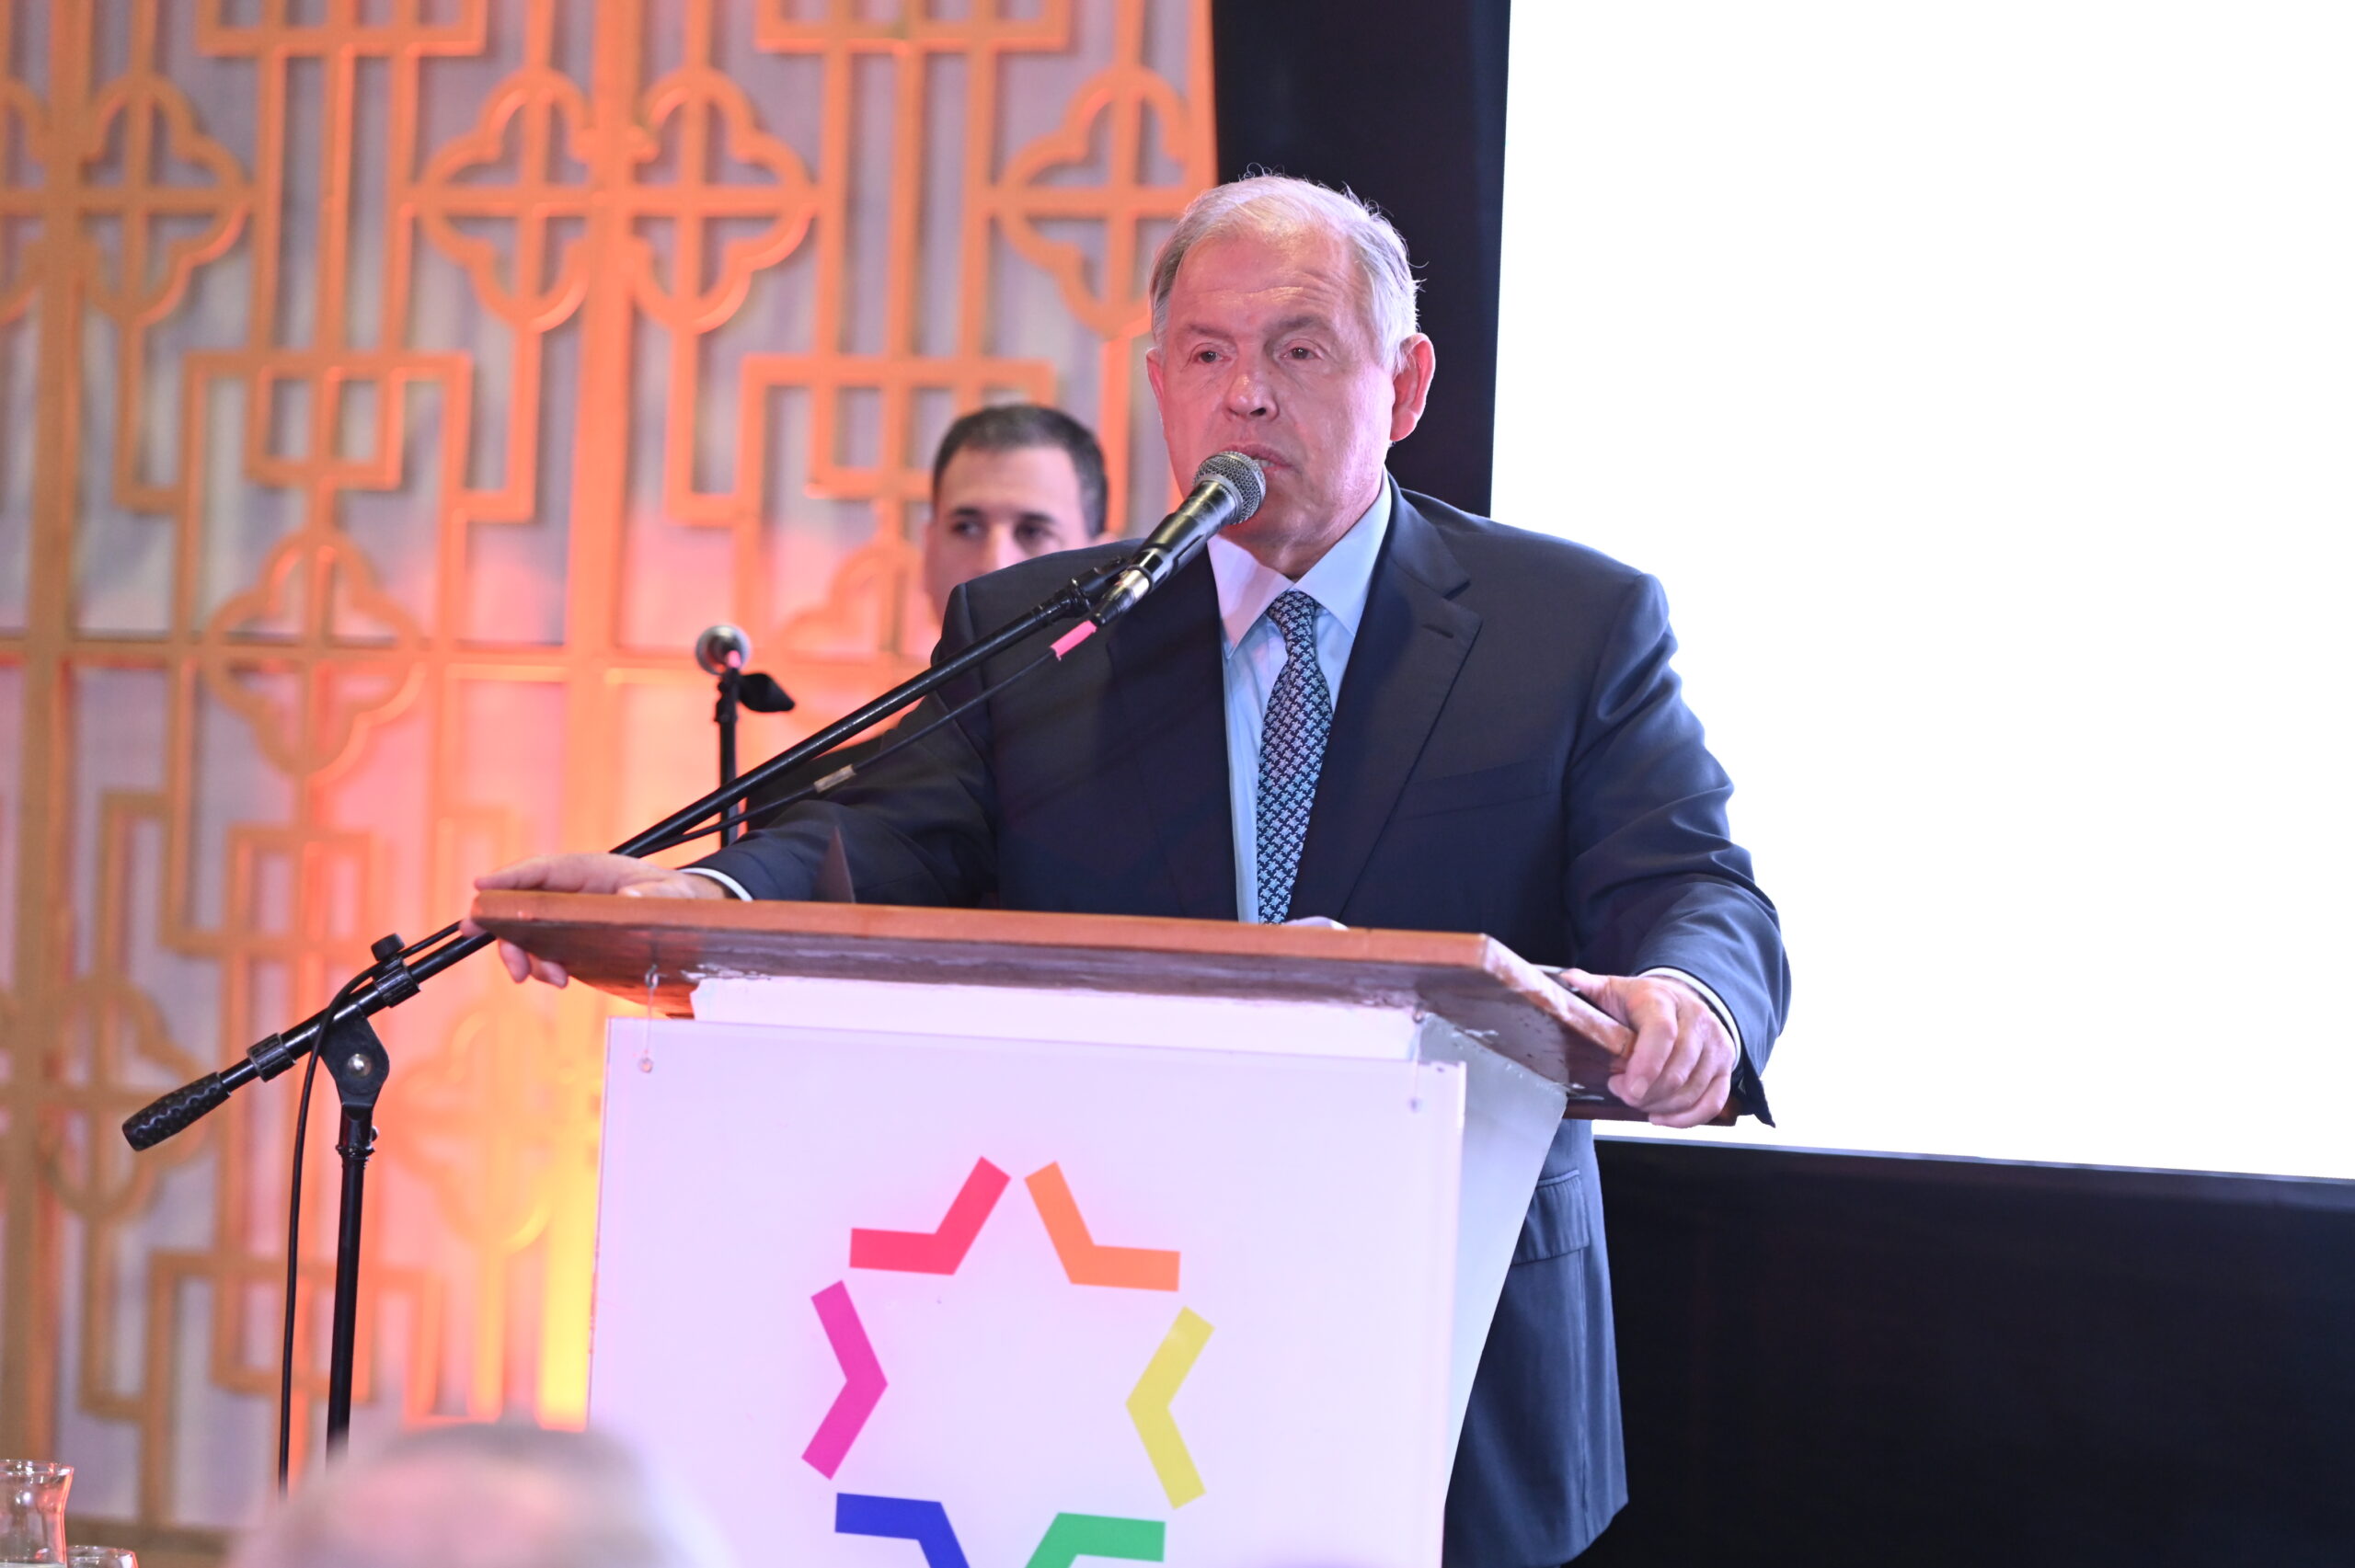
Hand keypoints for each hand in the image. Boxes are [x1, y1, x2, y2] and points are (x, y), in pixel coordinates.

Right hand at [460, 852, 725, 987]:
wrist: (684, 915)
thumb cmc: (675, 896)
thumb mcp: (673, 895)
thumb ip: (654, 896)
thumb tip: (629, 898)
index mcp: (588, 870)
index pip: (541, 870)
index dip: (508, 877)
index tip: (480, 886)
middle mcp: (570, 891)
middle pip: (521, 904)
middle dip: (502, 928)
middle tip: (496, 952)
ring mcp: (566, 917)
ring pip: (526, 932)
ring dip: (525, 956)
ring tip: (550, 978)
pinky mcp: (570, 940)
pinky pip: (542, 951)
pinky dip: (541, 967)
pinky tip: (558, 979)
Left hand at [1561, 969, 1734, 1127]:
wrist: (1682, 999)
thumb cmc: (1642, 1000)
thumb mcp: (1613, 989)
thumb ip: (1589, 987)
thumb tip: (1567, 981)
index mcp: (1663, 999)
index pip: (1662, 1033)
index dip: (1646, 1065)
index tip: (1626, 1088)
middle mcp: (1697, 1019)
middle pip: (1678, 1069)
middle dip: (1646, 1092)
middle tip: (1622, 1092)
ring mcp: (1716, 1044)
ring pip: (1694, 1089)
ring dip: (1661, 1105)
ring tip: (1638, 1101)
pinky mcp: (1725, 1065)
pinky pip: (1713, 1100)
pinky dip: (1687, 1117)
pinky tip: (1661, 1116)